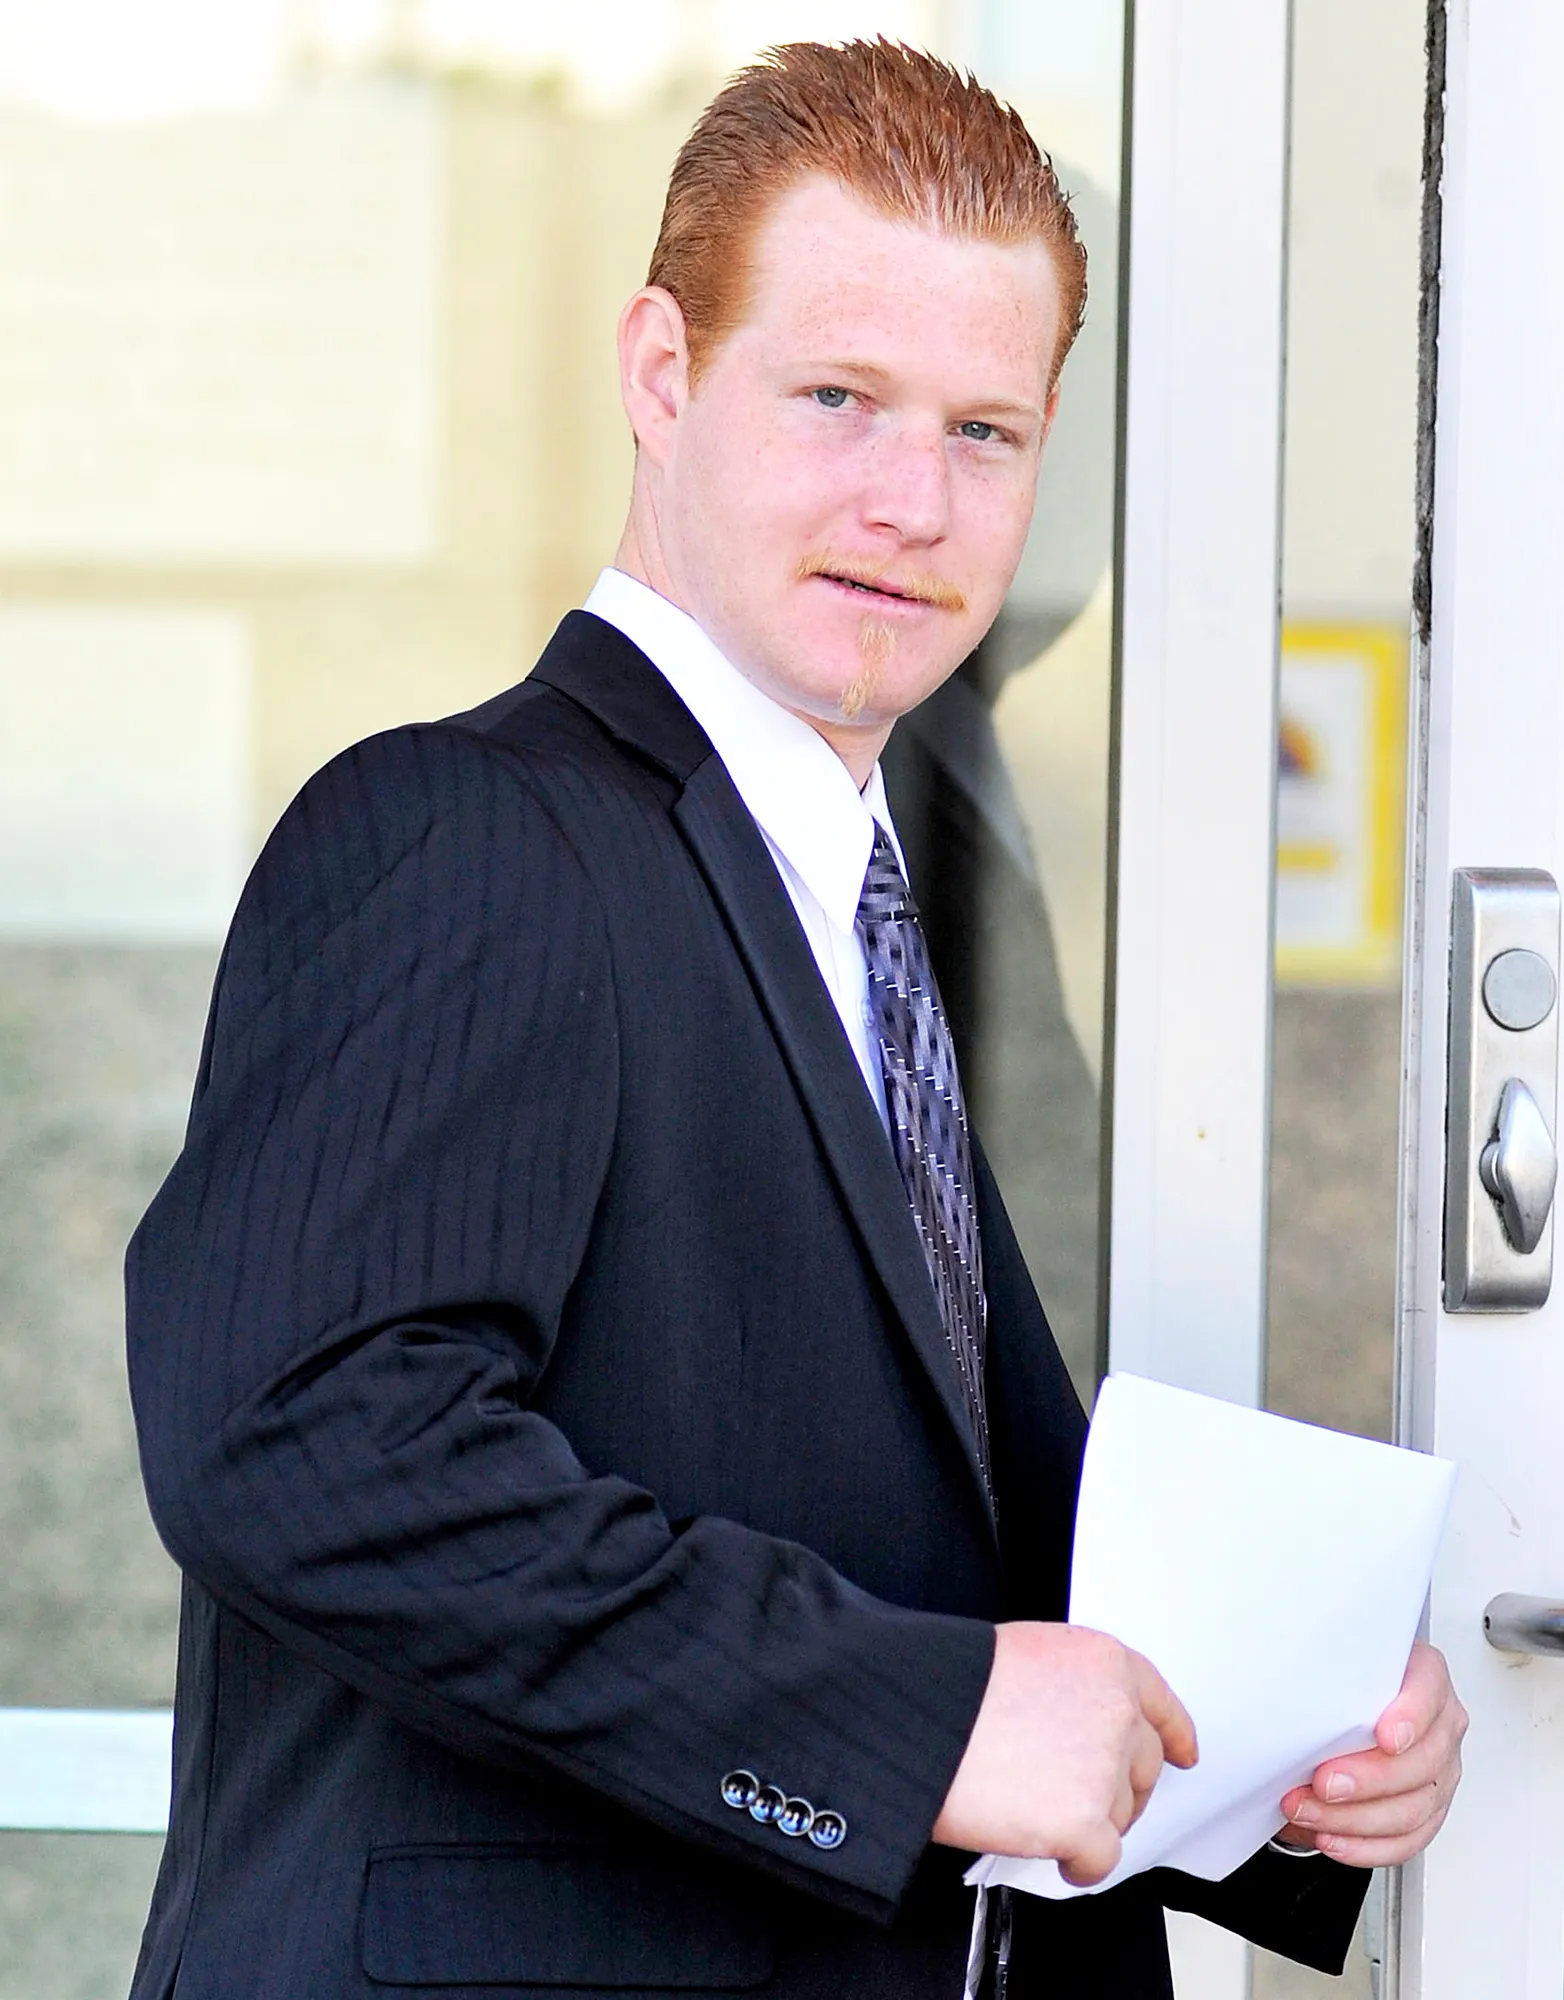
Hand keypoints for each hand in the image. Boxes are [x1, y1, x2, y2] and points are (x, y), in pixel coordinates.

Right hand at [932, 1622, 1198, 1885]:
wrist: (915, 1723)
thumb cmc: (950, 1688)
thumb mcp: (1023, 1656)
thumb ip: (1070, 1685)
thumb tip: (1078, 1721)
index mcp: (1102, 1661)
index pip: (1158, 1700)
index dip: (1173, 1732)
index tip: (1181, 1751)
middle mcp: (1115, 1709)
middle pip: (1142, 1765)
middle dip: (1117, 1786)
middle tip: (1078, 1795)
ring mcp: (1104, 1767)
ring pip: (1123, 1814)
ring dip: (1091, 1821)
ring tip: (1038, 1808)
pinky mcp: (1085, 1822)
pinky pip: (1102, 1859)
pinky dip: (1080, 1863)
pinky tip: (1054, 1850)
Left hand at [1277, 1641, 1466, 1865]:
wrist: (1340, 1712)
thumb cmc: (1341, 1686)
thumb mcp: (1332, 1667)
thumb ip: (1325, 1675)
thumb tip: (1285, 1690)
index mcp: (1423, 1675)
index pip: (1428, 1688)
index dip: (1411, 1715)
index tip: (1383, 1736)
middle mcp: (1438, 1724)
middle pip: (1423, 1761)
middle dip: (1368, 1780)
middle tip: (1323, 1783)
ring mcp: (1438, 1770)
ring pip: (1412, 1808)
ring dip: (1354, 1819)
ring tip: (1309, 1813)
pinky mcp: (1428, 1810)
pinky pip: (1406, 1841)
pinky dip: (1364, 1846)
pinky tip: (1333, 1839)